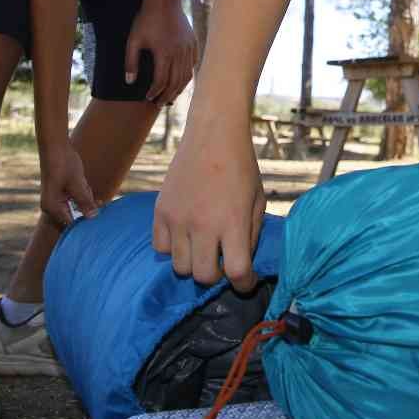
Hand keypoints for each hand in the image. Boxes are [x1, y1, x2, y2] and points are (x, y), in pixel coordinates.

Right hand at [39, 143, 97, 227]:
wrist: (54, 145)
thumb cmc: (63, 163)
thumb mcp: (77, 183)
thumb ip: (85, 201)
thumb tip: (93, 217)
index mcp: (52, 207)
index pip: (72, 224)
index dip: (86, 221)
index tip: (99, 215)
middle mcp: (51, 206)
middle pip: (74, 216)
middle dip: (87, 208)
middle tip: (96, 197)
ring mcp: (55, 199)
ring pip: (76, 206)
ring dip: (85, 198)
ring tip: (82, 183)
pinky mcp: (60, 192)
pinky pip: (74, 198)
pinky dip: (82, 193)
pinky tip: (82, 182)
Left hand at [125, 0, 197, 105]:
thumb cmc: (146, 19)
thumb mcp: (133, 40)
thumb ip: (131, 62)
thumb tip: (130, 82)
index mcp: (164, 53)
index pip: (161, 81)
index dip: (154, 92)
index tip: (147, 97)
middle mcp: (179, 53)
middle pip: (176, 82)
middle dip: (167, 95)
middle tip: (159, 103)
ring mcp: (188, 48)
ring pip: (187, 75)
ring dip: (178, 88)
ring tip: (171, 96)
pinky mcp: (193, 43)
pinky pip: (193, 64)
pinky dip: (187, 74)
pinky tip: (181, 79)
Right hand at [153, 117, 265, 290]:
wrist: (213, 135)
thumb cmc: (241, 167)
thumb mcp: (258, 201)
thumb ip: (251, 236)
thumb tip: (241, 265)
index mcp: (233, 222)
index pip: (237, 272)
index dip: (244, 284)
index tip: (246, 280)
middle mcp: (203, 224)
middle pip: (203, 276)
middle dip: (216, 276)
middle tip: (222, 263)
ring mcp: (178, 219)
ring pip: (180, 267)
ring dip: (194, 263)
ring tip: (202, 247)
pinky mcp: (160, 211)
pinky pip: (161, 248)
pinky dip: (173, 248)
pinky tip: (185, 234)